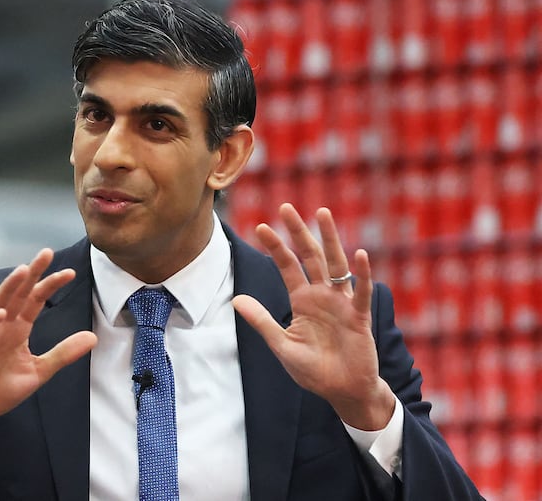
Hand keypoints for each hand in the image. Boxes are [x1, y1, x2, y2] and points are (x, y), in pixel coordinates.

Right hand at [0, 248, 96, 453]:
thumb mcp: (38, 372)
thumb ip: (62, 354)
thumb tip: (93, 337)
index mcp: (16, 331)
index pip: (34, 301)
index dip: (49, 285)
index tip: (70, 273)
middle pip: (16, 295)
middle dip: (30, 274)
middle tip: (46, 252)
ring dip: (8, 289)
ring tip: (23, 271)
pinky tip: (1, 314)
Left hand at [232, 204, 393, 430]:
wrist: (342, 391)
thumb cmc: (313, 370)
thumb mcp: (281, 345)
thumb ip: (262, 321)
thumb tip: (236, 299)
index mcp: (301, 301)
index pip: (286, 266)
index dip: (275, 247)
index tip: (260, 227)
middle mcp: (321, 295)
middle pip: (309, 256)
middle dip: (298, 231)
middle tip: (286, 207)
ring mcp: (341, 303)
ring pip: (335, 264)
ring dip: (330, 239)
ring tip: (322, 213)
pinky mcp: (358, 317)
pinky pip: (361, 292)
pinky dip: (362, 274)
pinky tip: (360, 255)